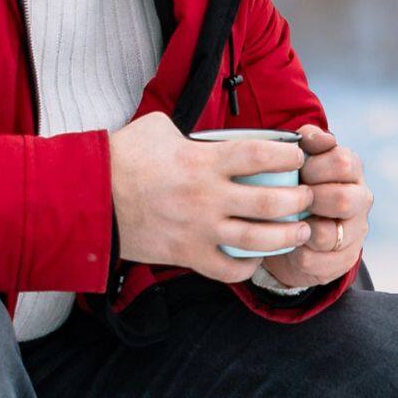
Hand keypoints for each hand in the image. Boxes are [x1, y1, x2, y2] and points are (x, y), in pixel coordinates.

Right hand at [107, 113, 318, 281]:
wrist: (88, 199)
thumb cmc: (121, 159)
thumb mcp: (157, 128)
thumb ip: (189, 130)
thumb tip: (205, 132)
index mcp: (202, 161)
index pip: (259, 156)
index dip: (287, 157)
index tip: (299, 158)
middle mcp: (207, 197)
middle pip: (271, 202)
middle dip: (299, 200)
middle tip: (308, 197)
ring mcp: (199, 230)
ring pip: (258, 240)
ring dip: (287, 236)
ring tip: (301, 231)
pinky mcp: (187, 255)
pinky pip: (229, 269)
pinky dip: (248, 266)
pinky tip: (257, 257)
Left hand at [249, 124, 370, 289]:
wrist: (296, 229)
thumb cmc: (296, 187)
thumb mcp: (299, 162)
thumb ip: (305, 144)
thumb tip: (307, 134)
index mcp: (352, 170)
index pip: (343, 162)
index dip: (314, 167)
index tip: (296, 170)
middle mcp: (360, 200)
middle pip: (344, 200)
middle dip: (310, 200)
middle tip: (290, 199)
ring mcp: (354, 232)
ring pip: (329, 235)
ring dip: (300, 229)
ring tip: (286, 223)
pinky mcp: (343, 260)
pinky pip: (315, 260)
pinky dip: (296, 253)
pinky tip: (289, 244)